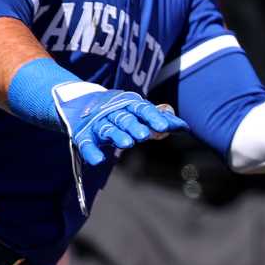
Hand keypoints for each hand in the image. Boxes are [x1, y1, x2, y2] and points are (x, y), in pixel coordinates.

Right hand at [53, 87, 188, 165]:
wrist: (78, 103)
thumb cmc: (118, 112)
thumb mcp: (137, 113)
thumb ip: (160, 120)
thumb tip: (186, 127)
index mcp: (128, 106)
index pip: (142, 109)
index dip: (153, 117)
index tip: (164, 127)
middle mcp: (112, 112)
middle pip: (124, 119)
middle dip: (134, 126)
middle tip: (144, 135)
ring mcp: (97, 123)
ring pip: (108, 129)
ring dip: (117, 136)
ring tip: (127, 144)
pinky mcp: (83, 135)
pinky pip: (86, 144)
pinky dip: (91, 152)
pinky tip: (99, 161)